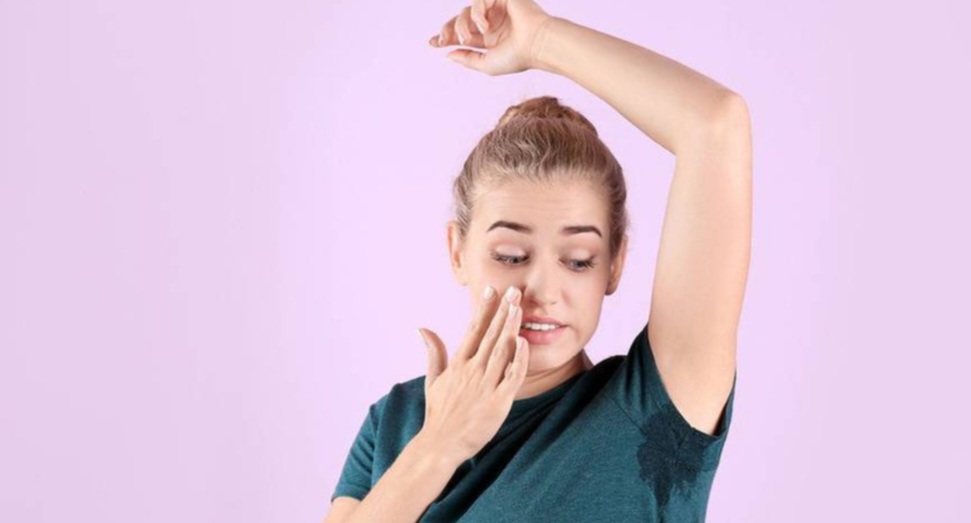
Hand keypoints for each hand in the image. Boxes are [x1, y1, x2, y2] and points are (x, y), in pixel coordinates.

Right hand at [418, 285, 529, 462]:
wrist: (440, 445)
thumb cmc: (439, 414)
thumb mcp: (432, 380)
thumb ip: (433, 352)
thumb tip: (423, 328)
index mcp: (458, 364)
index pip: (473, 329)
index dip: (484, 309)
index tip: (491, 290)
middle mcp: (471, 370)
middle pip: (490, 334)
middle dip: (502, 310)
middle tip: (514, 289)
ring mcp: (485, 385)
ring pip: (501, 350)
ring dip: (510, 327)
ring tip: (519, 307)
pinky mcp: (498, 402)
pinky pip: (512, 376)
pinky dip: (518, 359)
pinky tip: (524, 342)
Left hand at [428, 0, 555, 75]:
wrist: (538, 44)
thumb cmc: (517, 57)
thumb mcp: (486, 64)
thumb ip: (467, 60)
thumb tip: (447, 55)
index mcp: (489, 40)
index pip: (463, 35)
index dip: (446, 37)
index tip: (432, 43)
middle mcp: (491, 23)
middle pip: (460, 21)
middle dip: (448, 30)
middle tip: (441, 40)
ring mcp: (495, 10)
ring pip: (465, 12)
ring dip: (461, 26)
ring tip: (467, 38)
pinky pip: (477, 1)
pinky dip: (477, 14)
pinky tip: (485, 26)